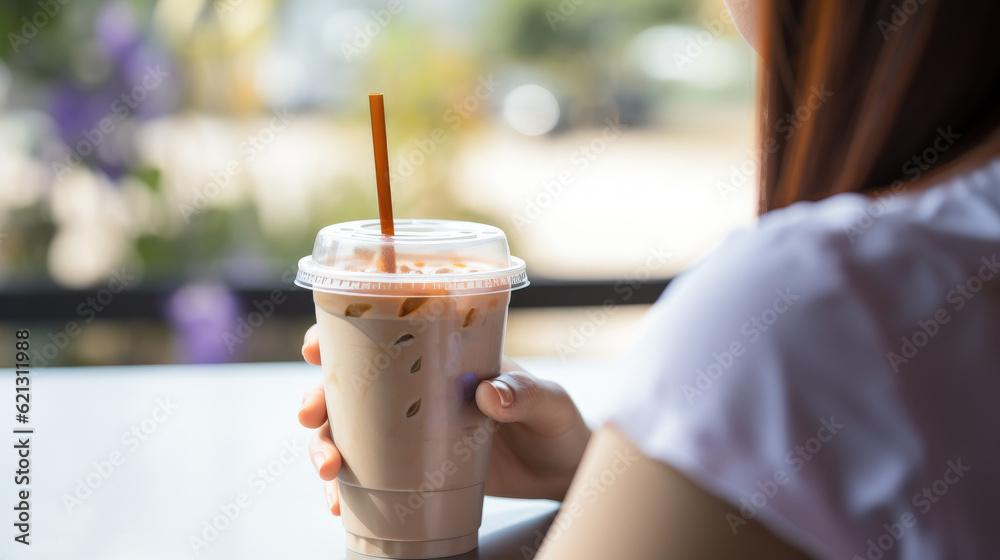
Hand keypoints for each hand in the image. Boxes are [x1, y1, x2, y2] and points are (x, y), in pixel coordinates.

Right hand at [297, 324, 591, 514]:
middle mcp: (418, 393)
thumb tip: (491, 393)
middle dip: (319, 399)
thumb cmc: (557, 423)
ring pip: (349, 432)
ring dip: (326, 446)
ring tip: (327, 471)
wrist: (564, 471)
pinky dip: (347, 489)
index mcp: (444, 359)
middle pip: (351, 388)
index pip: (385, 338)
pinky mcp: (413, 471)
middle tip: (313, 419)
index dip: (342, 337)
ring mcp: (412, 434)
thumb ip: (525, 393)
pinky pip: (368, 475)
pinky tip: (339, 504)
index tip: (316, 349)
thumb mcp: (549, 402)